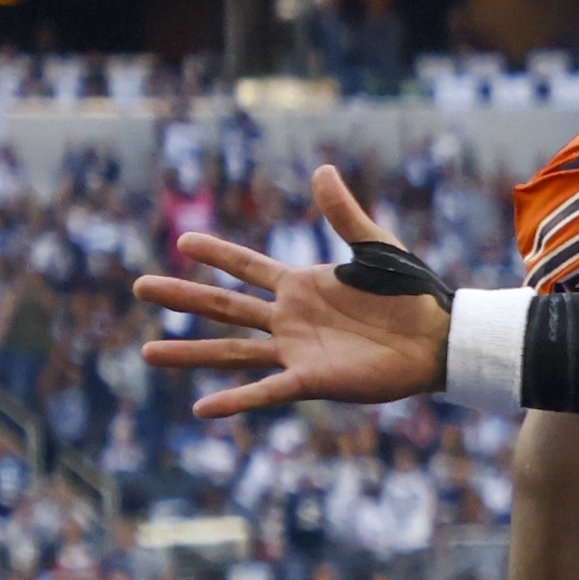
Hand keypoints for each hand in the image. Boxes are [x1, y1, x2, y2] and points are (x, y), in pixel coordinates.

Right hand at [135, 165, 454, 417]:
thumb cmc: (411, 293)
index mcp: (300, 285)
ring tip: (148, 352)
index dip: (217, 254)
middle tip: (139, 288)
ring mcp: (297, 351)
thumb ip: (345, 214)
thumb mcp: (376, 248)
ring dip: (191, 353)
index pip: (247, 266)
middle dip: (182, 298)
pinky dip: (235, 401)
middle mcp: (289, 319)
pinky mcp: (313, 379)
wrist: (439, 338)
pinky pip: (267, 391)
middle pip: (224, 307)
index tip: (183, 241)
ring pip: (232, 352)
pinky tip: (202, 409)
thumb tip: (322, 170)